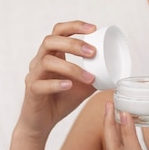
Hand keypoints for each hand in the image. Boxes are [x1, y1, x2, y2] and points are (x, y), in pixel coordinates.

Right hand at [16, 21, 97, 140]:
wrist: (42, 124)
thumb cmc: (61, 101)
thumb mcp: (83, 86)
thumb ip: (95, 76)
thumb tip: (117, 71)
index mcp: (52, 54)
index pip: (59, 31)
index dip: (74, 26)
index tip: (93, 29)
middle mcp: (39, 61)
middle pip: (50, 41)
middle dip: (73, 43)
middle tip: (93, 52)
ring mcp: (33, 75)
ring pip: (47, 62)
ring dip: (71, 67)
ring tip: (89, 77)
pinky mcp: (31, 91)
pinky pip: (40, 84)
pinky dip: (56, 84)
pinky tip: (69, 86)